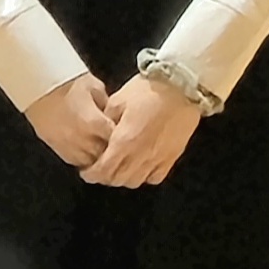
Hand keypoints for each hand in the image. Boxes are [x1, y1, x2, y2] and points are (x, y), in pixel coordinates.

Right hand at [25, 75, 117, 169]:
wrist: (37, 82)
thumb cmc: (67, 82)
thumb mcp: (95, 88)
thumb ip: (107, 106)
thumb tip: (114, 115)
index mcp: (95, 123)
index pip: (117, 141)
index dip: (124, 140)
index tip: (127, 136)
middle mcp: (82, 138)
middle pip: (104, 155)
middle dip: (111, 151)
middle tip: (116, 145)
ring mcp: (66, 144)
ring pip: (89, 162)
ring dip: (96, 157)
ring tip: (101, 150)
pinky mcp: (54, 145)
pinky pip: (73, 160)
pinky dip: (81, 158)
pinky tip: (86, 151)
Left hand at [84, 74, 201, 188]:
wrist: (182, 87)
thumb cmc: (148, 91)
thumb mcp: (117, 101)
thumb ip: (105, 122)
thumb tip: (99, 134)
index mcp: (125, 140)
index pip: (104, 170)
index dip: (92, 175)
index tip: (87, 172)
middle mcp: (141, 154)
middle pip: (118, 179)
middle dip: (105, 177)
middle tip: (100, 169)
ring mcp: (159, 157)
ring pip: (136, 181)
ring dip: (124, 178)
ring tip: (119, 168)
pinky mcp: (173, 156)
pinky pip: (156, 176)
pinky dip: (145, 176)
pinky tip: (140, 167)